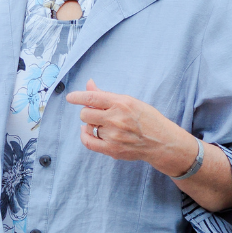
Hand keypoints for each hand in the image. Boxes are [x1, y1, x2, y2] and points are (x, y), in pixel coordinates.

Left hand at [66, 80, 192, 174]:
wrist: (161, 141)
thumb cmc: (146, 118)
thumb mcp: (129, 101)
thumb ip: (106, 95)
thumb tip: (89, 84)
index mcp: (121, 103)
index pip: (92, 97)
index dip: (78, 96)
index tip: (70, 97)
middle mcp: (116, 119)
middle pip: (85, 113)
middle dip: (87, 112)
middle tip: (97, 114)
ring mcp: (113, 135)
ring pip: (87, 127)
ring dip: (92, 125)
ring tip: (104, 125)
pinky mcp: (112, 149)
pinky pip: (88, 142)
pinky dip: (85, 136)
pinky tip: (87, 132)